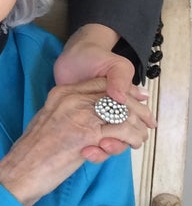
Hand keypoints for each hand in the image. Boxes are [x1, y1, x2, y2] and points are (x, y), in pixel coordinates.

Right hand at [0, 78, 155, 205]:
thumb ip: (73, 114)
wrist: (22, 168)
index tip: (136, 101)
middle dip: (136, 109)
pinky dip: (133, 138)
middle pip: (115, 95)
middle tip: (146, 123)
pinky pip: (122, 130)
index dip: (123, 92)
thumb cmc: (36, 151)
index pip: (100, 83)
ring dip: (136, 127)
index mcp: (61, 93)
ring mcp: (79, 115)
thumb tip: (100, 118)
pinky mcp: (87, 135)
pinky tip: (131, 145)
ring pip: (123, 112)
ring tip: (137, 139)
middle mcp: (71, 99)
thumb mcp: (52, 122)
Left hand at [54, 24, 153, 159]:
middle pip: (123, 137)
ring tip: (93, 149)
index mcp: (126, 103)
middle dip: (117, 144)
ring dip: (103, 148)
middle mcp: (113, 112)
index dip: (135, 134)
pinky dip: (88, 146)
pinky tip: (83, 149)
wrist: (70, 56)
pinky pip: (87, 138)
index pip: (135, 124)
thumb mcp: (114, 64)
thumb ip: (119, 79)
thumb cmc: (95, 56)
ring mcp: (96, 117)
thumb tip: (121, 98)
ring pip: (107, 141)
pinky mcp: (80, 118)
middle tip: (105, 145)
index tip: (131, 139)